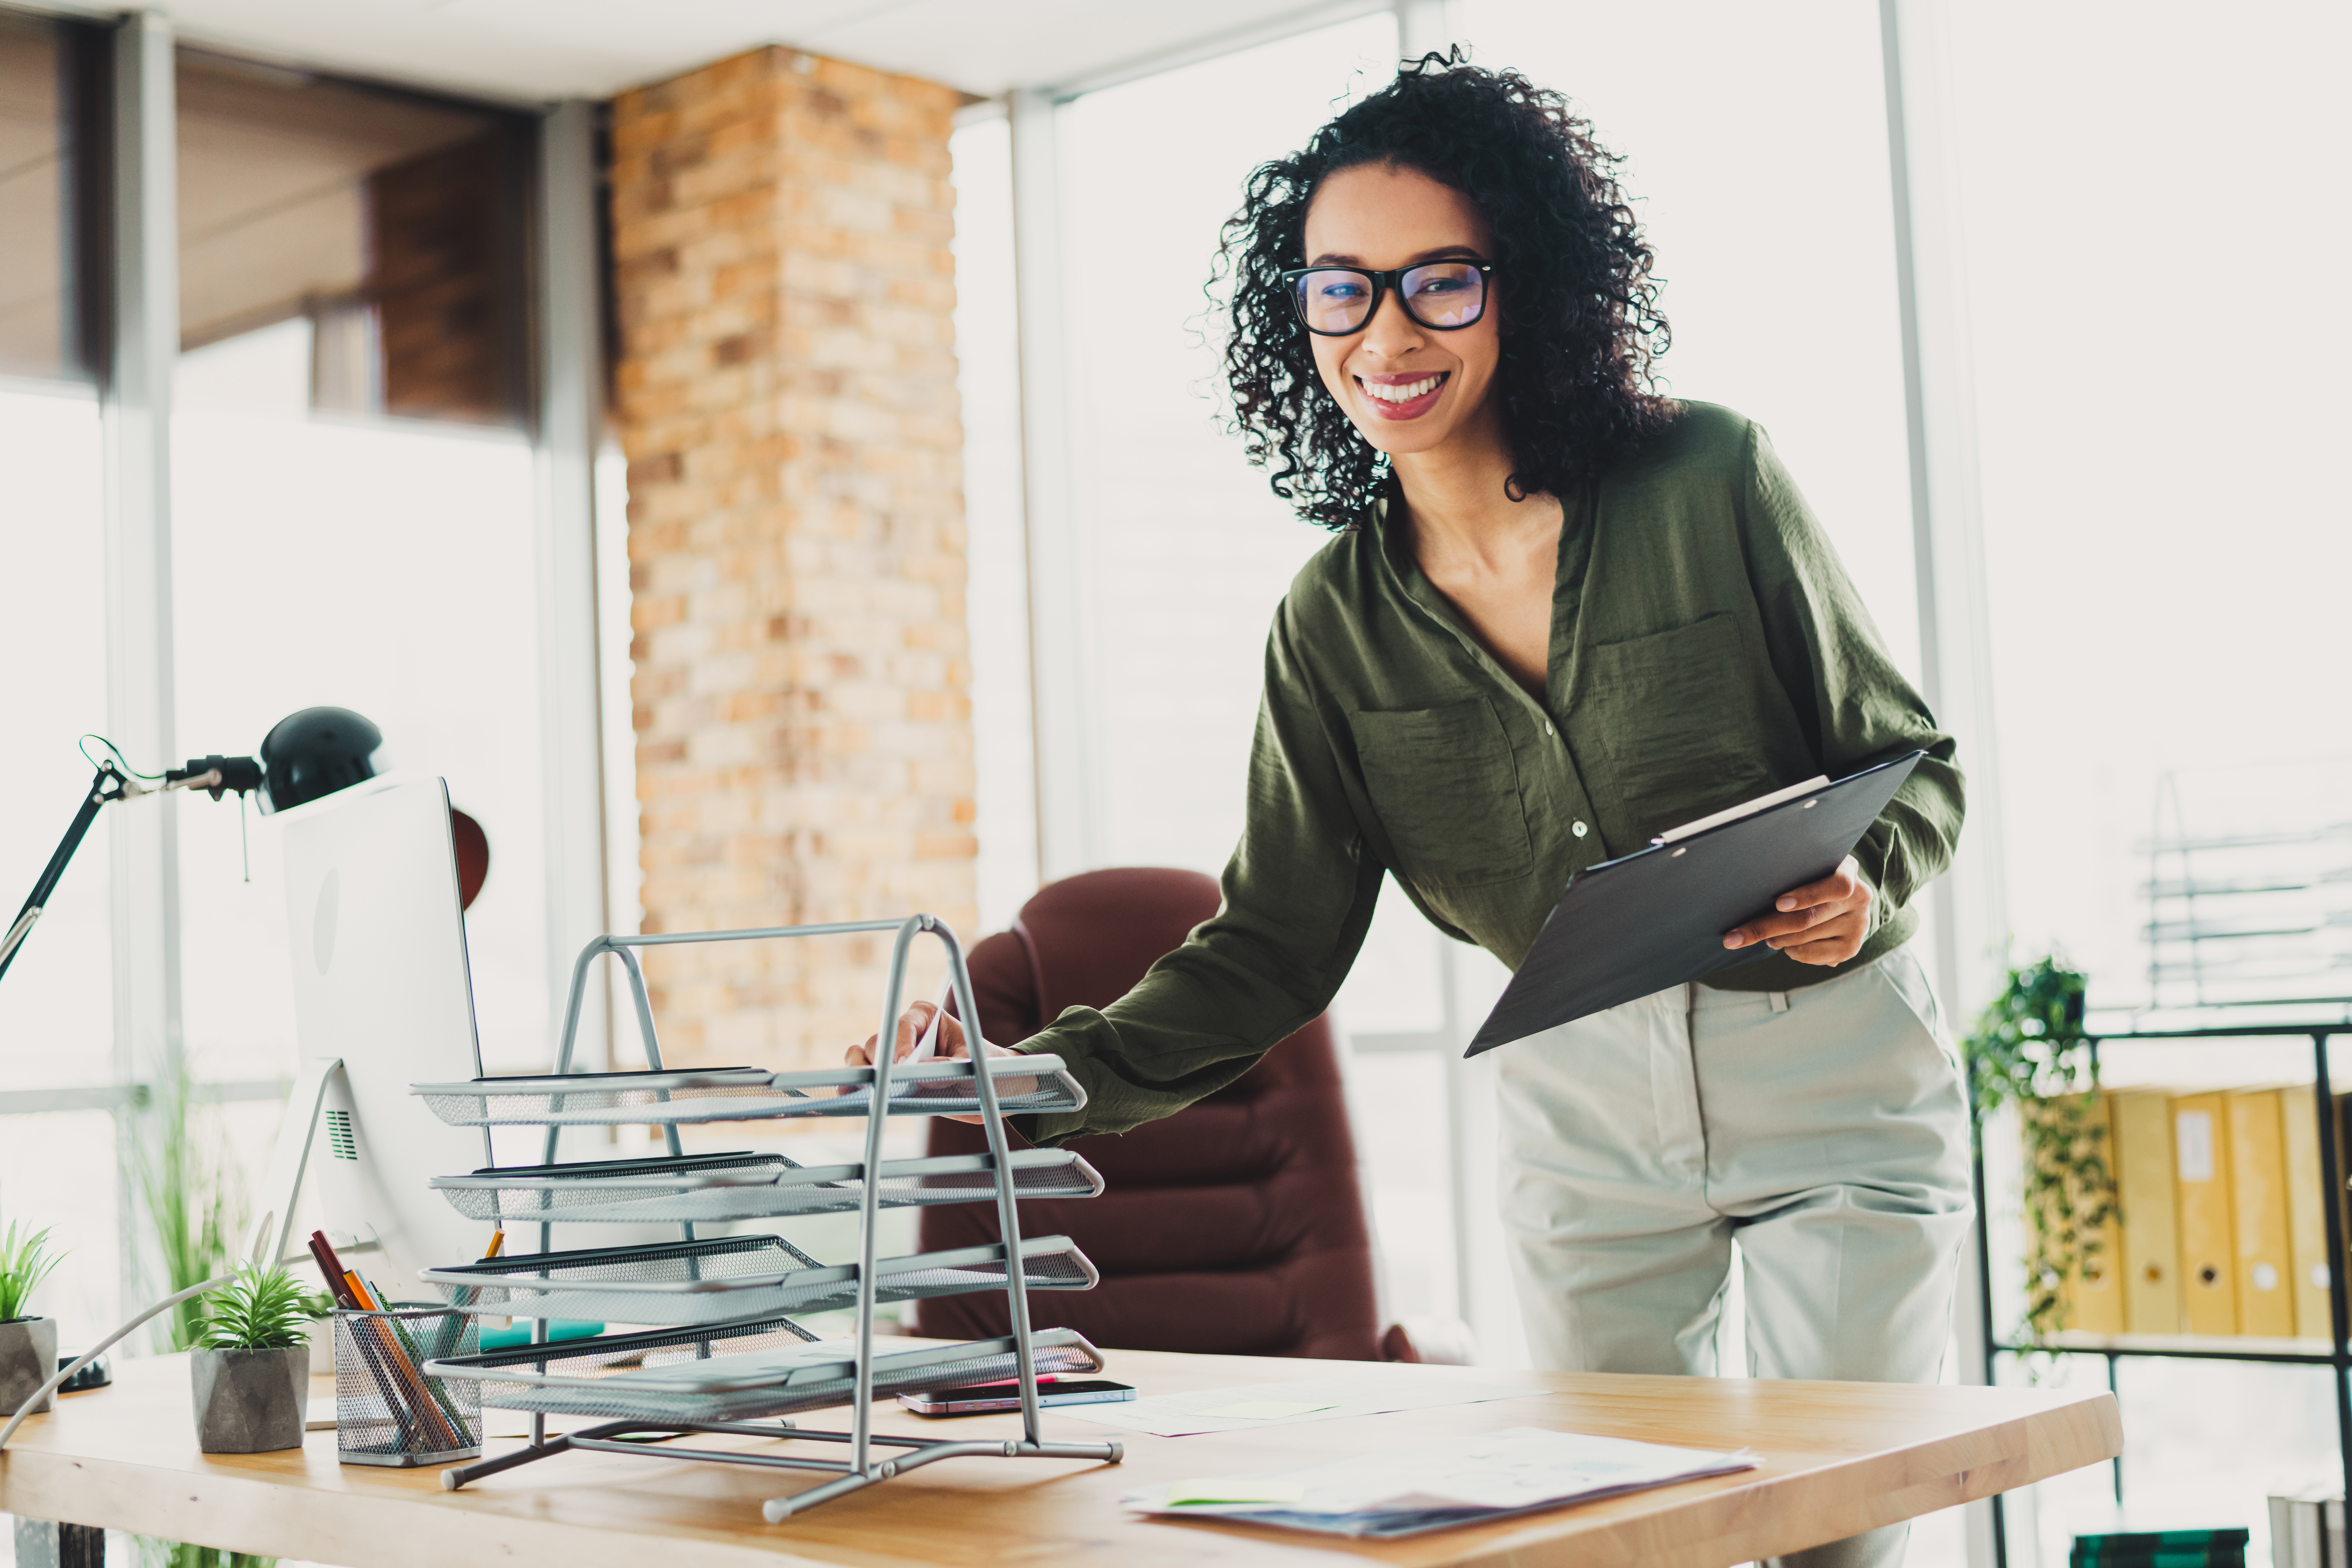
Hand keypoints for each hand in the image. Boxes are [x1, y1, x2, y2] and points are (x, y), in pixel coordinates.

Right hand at [842, 1001, 1032, 1123]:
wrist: (991, 1089)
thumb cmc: (987, 1070)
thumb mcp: (977, 1067)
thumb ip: (952, 1067)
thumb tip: (922, 1072)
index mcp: (928, 1016)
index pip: (904, 1026)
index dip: (899, 1045)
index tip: (900, 1066)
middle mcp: (905, 1031)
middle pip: (879, 1041)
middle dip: (880, 1063)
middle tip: (886, 1084)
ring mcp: (893, 1053)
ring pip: (863, 1055)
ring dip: (862, 1072)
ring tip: (866, 1090)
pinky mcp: (888, 1076)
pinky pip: (862, 1074)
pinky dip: (854, 1082)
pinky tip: (852, 1094)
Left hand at [1722, 855, 1871, 965]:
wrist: (1843, 898)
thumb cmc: (1812, 876)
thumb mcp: (1808, 865)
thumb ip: (1792, 869)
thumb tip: (1752, 879)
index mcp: (1848, 870)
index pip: (1836, 886)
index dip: (1806, 896)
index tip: (1779, 904)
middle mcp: (1860, 896)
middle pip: (1808, 918)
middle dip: (1766, 927)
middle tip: (1736, 936)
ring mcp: (1859, 924)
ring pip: (1805, 938)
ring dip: (1776, 940)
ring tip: (1764, 937)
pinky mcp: (1852, 947)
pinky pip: (1813, 954)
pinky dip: (1793, 952)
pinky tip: (1785, 946)